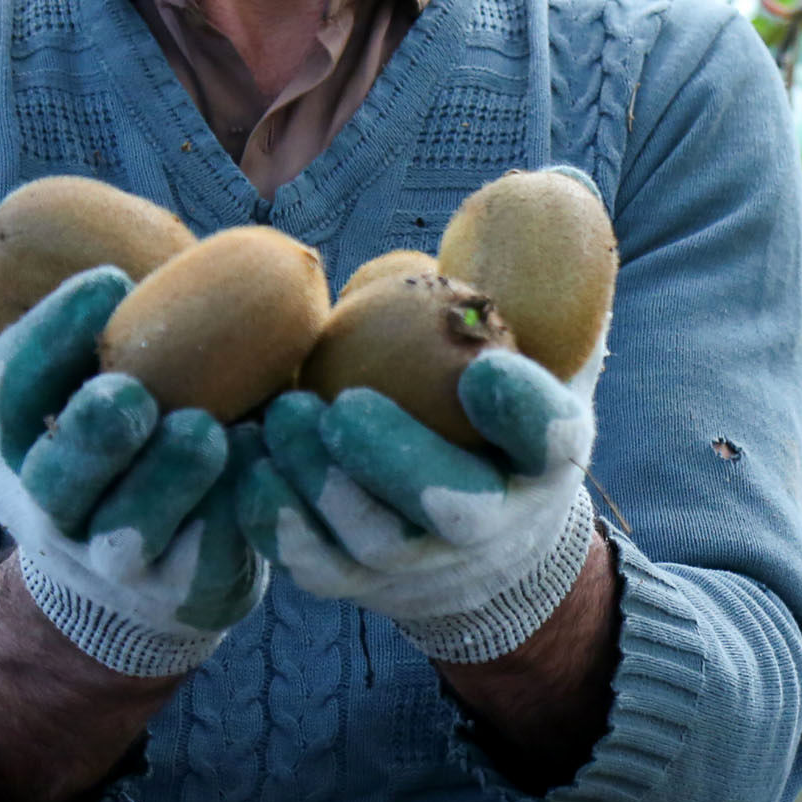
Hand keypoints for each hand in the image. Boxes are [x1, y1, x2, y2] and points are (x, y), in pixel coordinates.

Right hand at [0, 267, 265, 675]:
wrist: (142, 579)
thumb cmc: (132, 441)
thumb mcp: (101, 385)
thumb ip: (128, 331)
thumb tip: (193, 235)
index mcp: (13, 440)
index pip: (8, 389)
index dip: (50, 337)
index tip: (109, 282)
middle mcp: (43, 506)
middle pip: (55, 478)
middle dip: (93, 434)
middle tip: (133, 391)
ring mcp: (104, 563)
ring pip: (125, 530)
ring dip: (166, 480)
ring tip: (209, 433)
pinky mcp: (172, 598)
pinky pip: (200, 561)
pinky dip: (230, 519)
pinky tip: (260, 473)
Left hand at [240, 350, 596, 664]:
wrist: (489, 548)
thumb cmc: (501, 430)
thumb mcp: (539, 371)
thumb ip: (530, 317)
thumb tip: (534, 214)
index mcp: (547, 458)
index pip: (552, 437)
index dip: (523, 412)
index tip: (484, 372)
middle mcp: (496, 524)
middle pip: (453, 507)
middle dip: (393, 459)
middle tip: (341, 406)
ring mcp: (425, 566)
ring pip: (371, 541)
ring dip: (320, 485)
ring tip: (280, 418)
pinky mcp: (363, 586)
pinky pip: (316, 569)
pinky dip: (277, 524)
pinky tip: (249, 469)